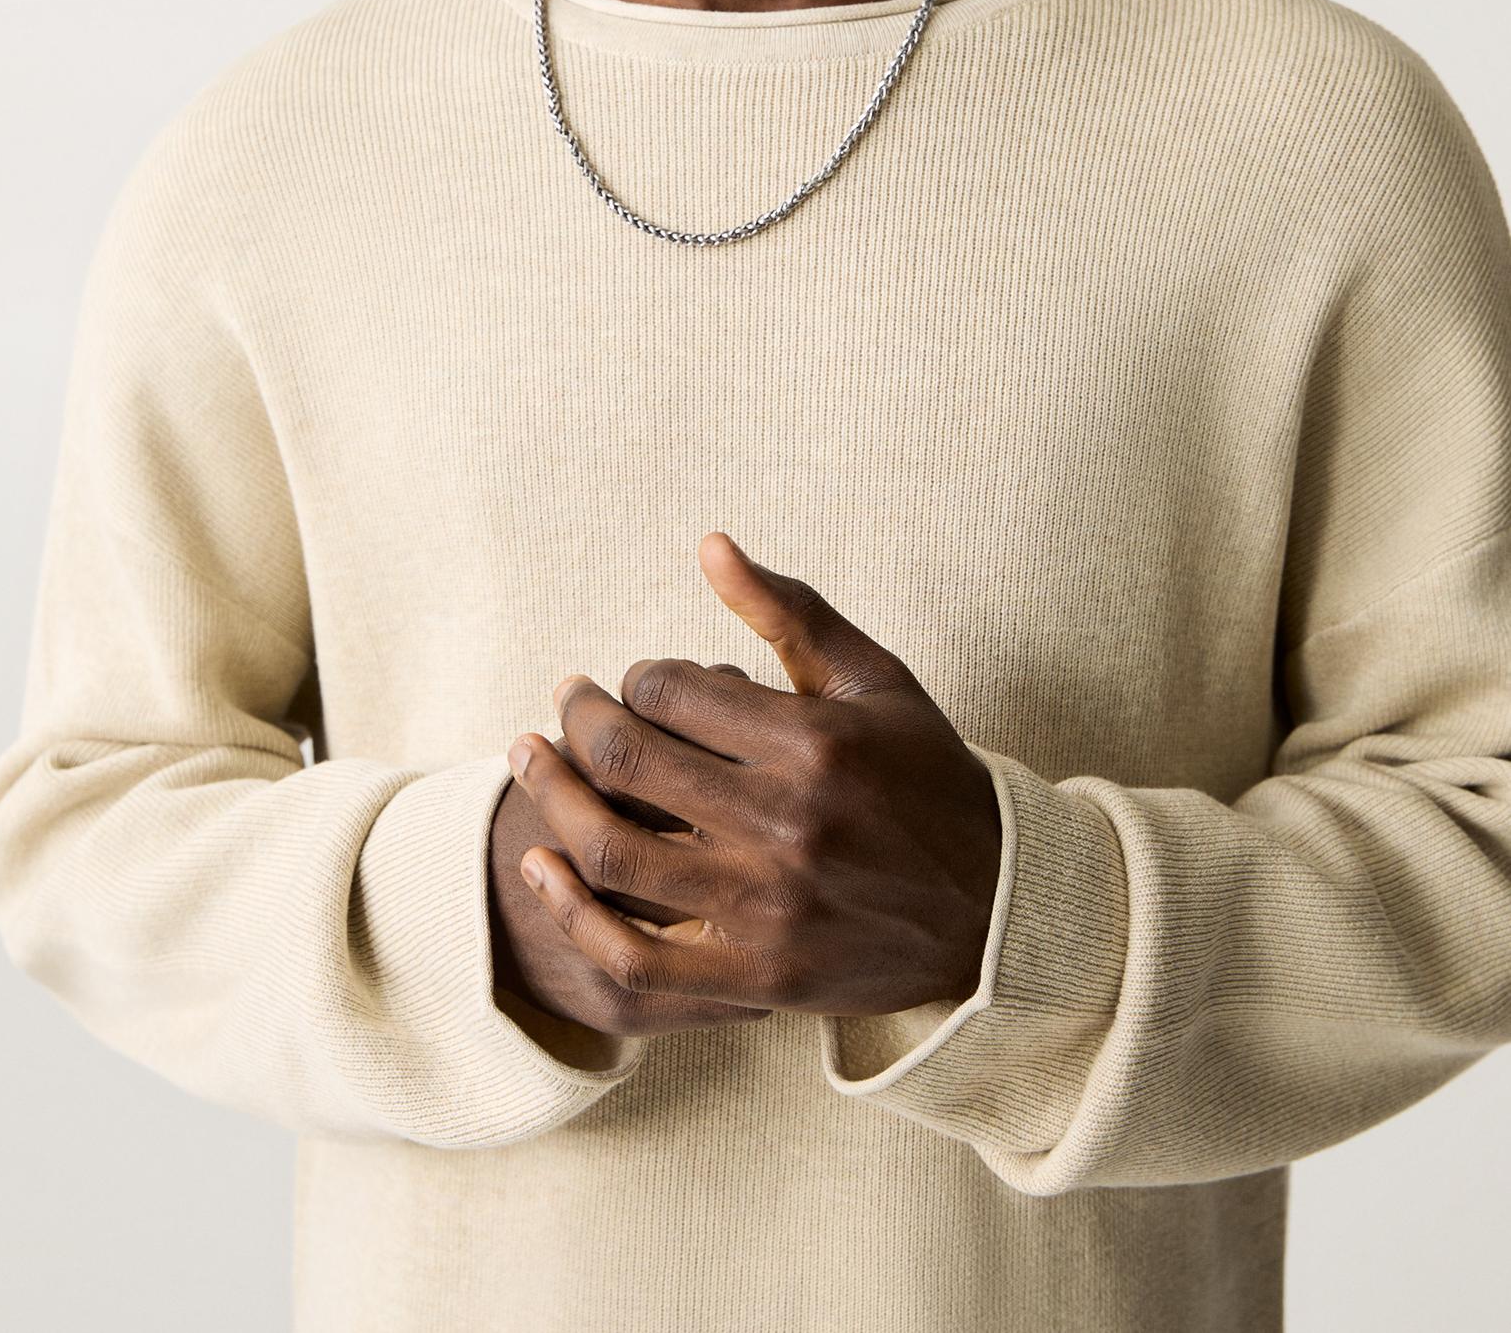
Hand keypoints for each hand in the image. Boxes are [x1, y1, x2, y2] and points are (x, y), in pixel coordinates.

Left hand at [507, 533, 1002, 1019]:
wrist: (992, 910)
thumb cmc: (925, 776)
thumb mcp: (874, 680)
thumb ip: (790, 611)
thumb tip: (708, 544)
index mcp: (814, 742)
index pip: (669, 691)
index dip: (637, 676)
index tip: (638, 682)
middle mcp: (786, 824)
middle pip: (628, 761)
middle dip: (577, 719)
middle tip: (564, 701)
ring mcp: (766, 909)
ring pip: (613, 852)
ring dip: (551, 796)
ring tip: (530, 758)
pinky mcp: (754, 977)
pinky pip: (634, 957)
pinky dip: (572, 914)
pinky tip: (539, 864)